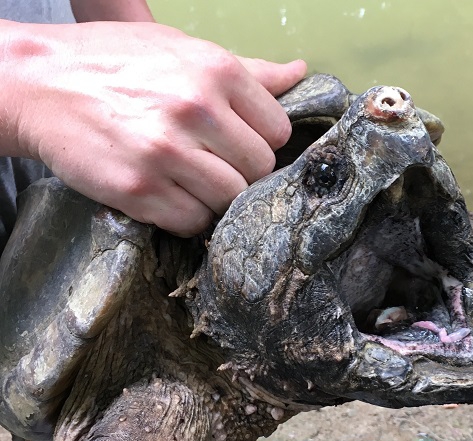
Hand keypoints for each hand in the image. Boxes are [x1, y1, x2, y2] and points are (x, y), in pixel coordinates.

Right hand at [5, 21, 305, 234]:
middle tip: (215, 165)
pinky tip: (168, 194)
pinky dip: (187, 216)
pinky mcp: (140, 190)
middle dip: (243, 173)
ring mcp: (167, 152)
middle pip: (259, 170)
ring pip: (230, 200)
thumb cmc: (113, 63)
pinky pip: (193, 222)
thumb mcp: (181, 50)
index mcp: (215, 71)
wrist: (37, 83)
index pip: (277, 130)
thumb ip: (246, 71)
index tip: (239, 143)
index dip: (262, 141)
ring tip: (191, 181)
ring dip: (217, 198)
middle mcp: (195, 109)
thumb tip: (299, 74)